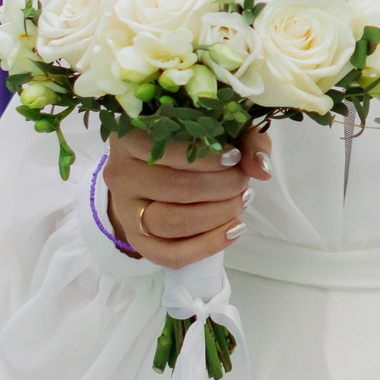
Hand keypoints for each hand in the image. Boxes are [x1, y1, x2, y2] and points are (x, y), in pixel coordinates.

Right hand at [101, 125, 273, 270]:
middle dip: (219, 188)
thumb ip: (244, 139)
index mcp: (128, 136)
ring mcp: (124, 210)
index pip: (165, 149)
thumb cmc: (189, 139)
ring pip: (171, 222)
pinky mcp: (136, 240)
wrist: (156, 166)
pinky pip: (169, 254)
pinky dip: (206, 246)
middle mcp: (119, 174)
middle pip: (174, 189)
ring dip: (216, 216)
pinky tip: (233, 230)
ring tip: (241, 203)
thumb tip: (261, 168)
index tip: (234, 158)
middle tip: (243, 183)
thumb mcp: (217, 125)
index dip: (205, 157)